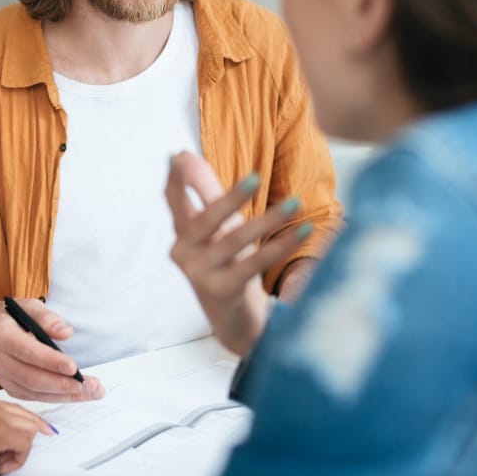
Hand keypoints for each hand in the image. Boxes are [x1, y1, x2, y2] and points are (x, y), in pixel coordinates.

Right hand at [0, 299, 104, 402]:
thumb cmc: (9, 317)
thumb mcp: (27, 306)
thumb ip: (46, 317)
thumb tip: (66, 333)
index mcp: (2, 336)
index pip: (28, 352)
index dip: (51, 361)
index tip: (74, 367)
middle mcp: (0, 361)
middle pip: (32, 378)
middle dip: (63, 384)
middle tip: (90, 386)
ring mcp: (3, 378)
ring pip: (35, 392)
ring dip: (66, 395)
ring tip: (92, 392)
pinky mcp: (11, 388)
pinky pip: (35, 397)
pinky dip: (57, 397)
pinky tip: (78, 395)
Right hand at [0, 396, 54, 475]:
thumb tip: (5, 442)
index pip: (15, 410)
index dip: (29, 424)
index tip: (41, 430)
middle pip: (27, 417)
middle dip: (27, 440)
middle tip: (17, 457)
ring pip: (29, 430)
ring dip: (18, 452)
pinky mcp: (0, 430)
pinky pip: (25, 444)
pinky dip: (17, 459)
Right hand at [166, 152, 308, 356]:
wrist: (232, 321)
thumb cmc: (225, 265)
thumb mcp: (216, 228)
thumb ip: (204, 192)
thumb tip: (184, 154)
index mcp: (181, 234)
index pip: (173, 201)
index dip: (175, 180)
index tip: (178, 157)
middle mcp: (183, 253)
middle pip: (205, 219)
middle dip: (229, 198)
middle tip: (255, 177)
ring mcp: (199, 274)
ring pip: (235, 240)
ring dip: (268, 220)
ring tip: (296, 204)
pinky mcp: (221, 291)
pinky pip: (254, 263)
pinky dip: (281, 246)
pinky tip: (303, 231)